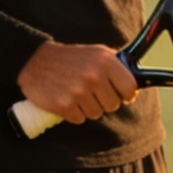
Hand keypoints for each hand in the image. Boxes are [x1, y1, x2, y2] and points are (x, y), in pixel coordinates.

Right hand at [17, 42, 137, 124]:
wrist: (35, 60)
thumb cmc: (71, 58)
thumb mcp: (97, 53)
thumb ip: (117, 66)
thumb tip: (137, 82)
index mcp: (106, 61)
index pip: (130, 89)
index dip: (126, 94)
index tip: (120, 93)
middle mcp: (94, 76)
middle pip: (113, 105)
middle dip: (104, 101)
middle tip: (91, 90)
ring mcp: (79, 92)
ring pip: (97, 114)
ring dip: (88, 107)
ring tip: (76, 92)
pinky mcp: (64, 105)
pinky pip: (80, 119)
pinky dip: (74, 113)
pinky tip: (66, 98)